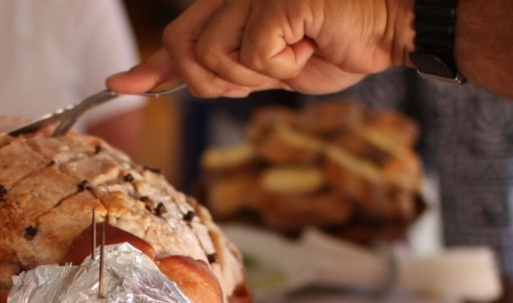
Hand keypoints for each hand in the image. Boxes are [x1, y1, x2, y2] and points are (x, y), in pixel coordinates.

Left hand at [107, 0, 410, 98]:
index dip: (148, 64)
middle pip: (183, 45)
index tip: (120, 83)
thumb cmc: (340, 42)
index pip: (179, 35)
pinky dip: (280, 67)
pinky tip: (307, 46)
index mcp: (233, 2)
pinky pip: (250, 55)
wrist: (392, 26)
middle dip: (211, 81)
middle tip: (257, 79)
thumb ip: (225, 70)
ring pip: (213, 56)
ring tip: (292, 55)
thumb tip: (173, 84)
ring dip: (253, 75)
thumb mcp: (270, 66)